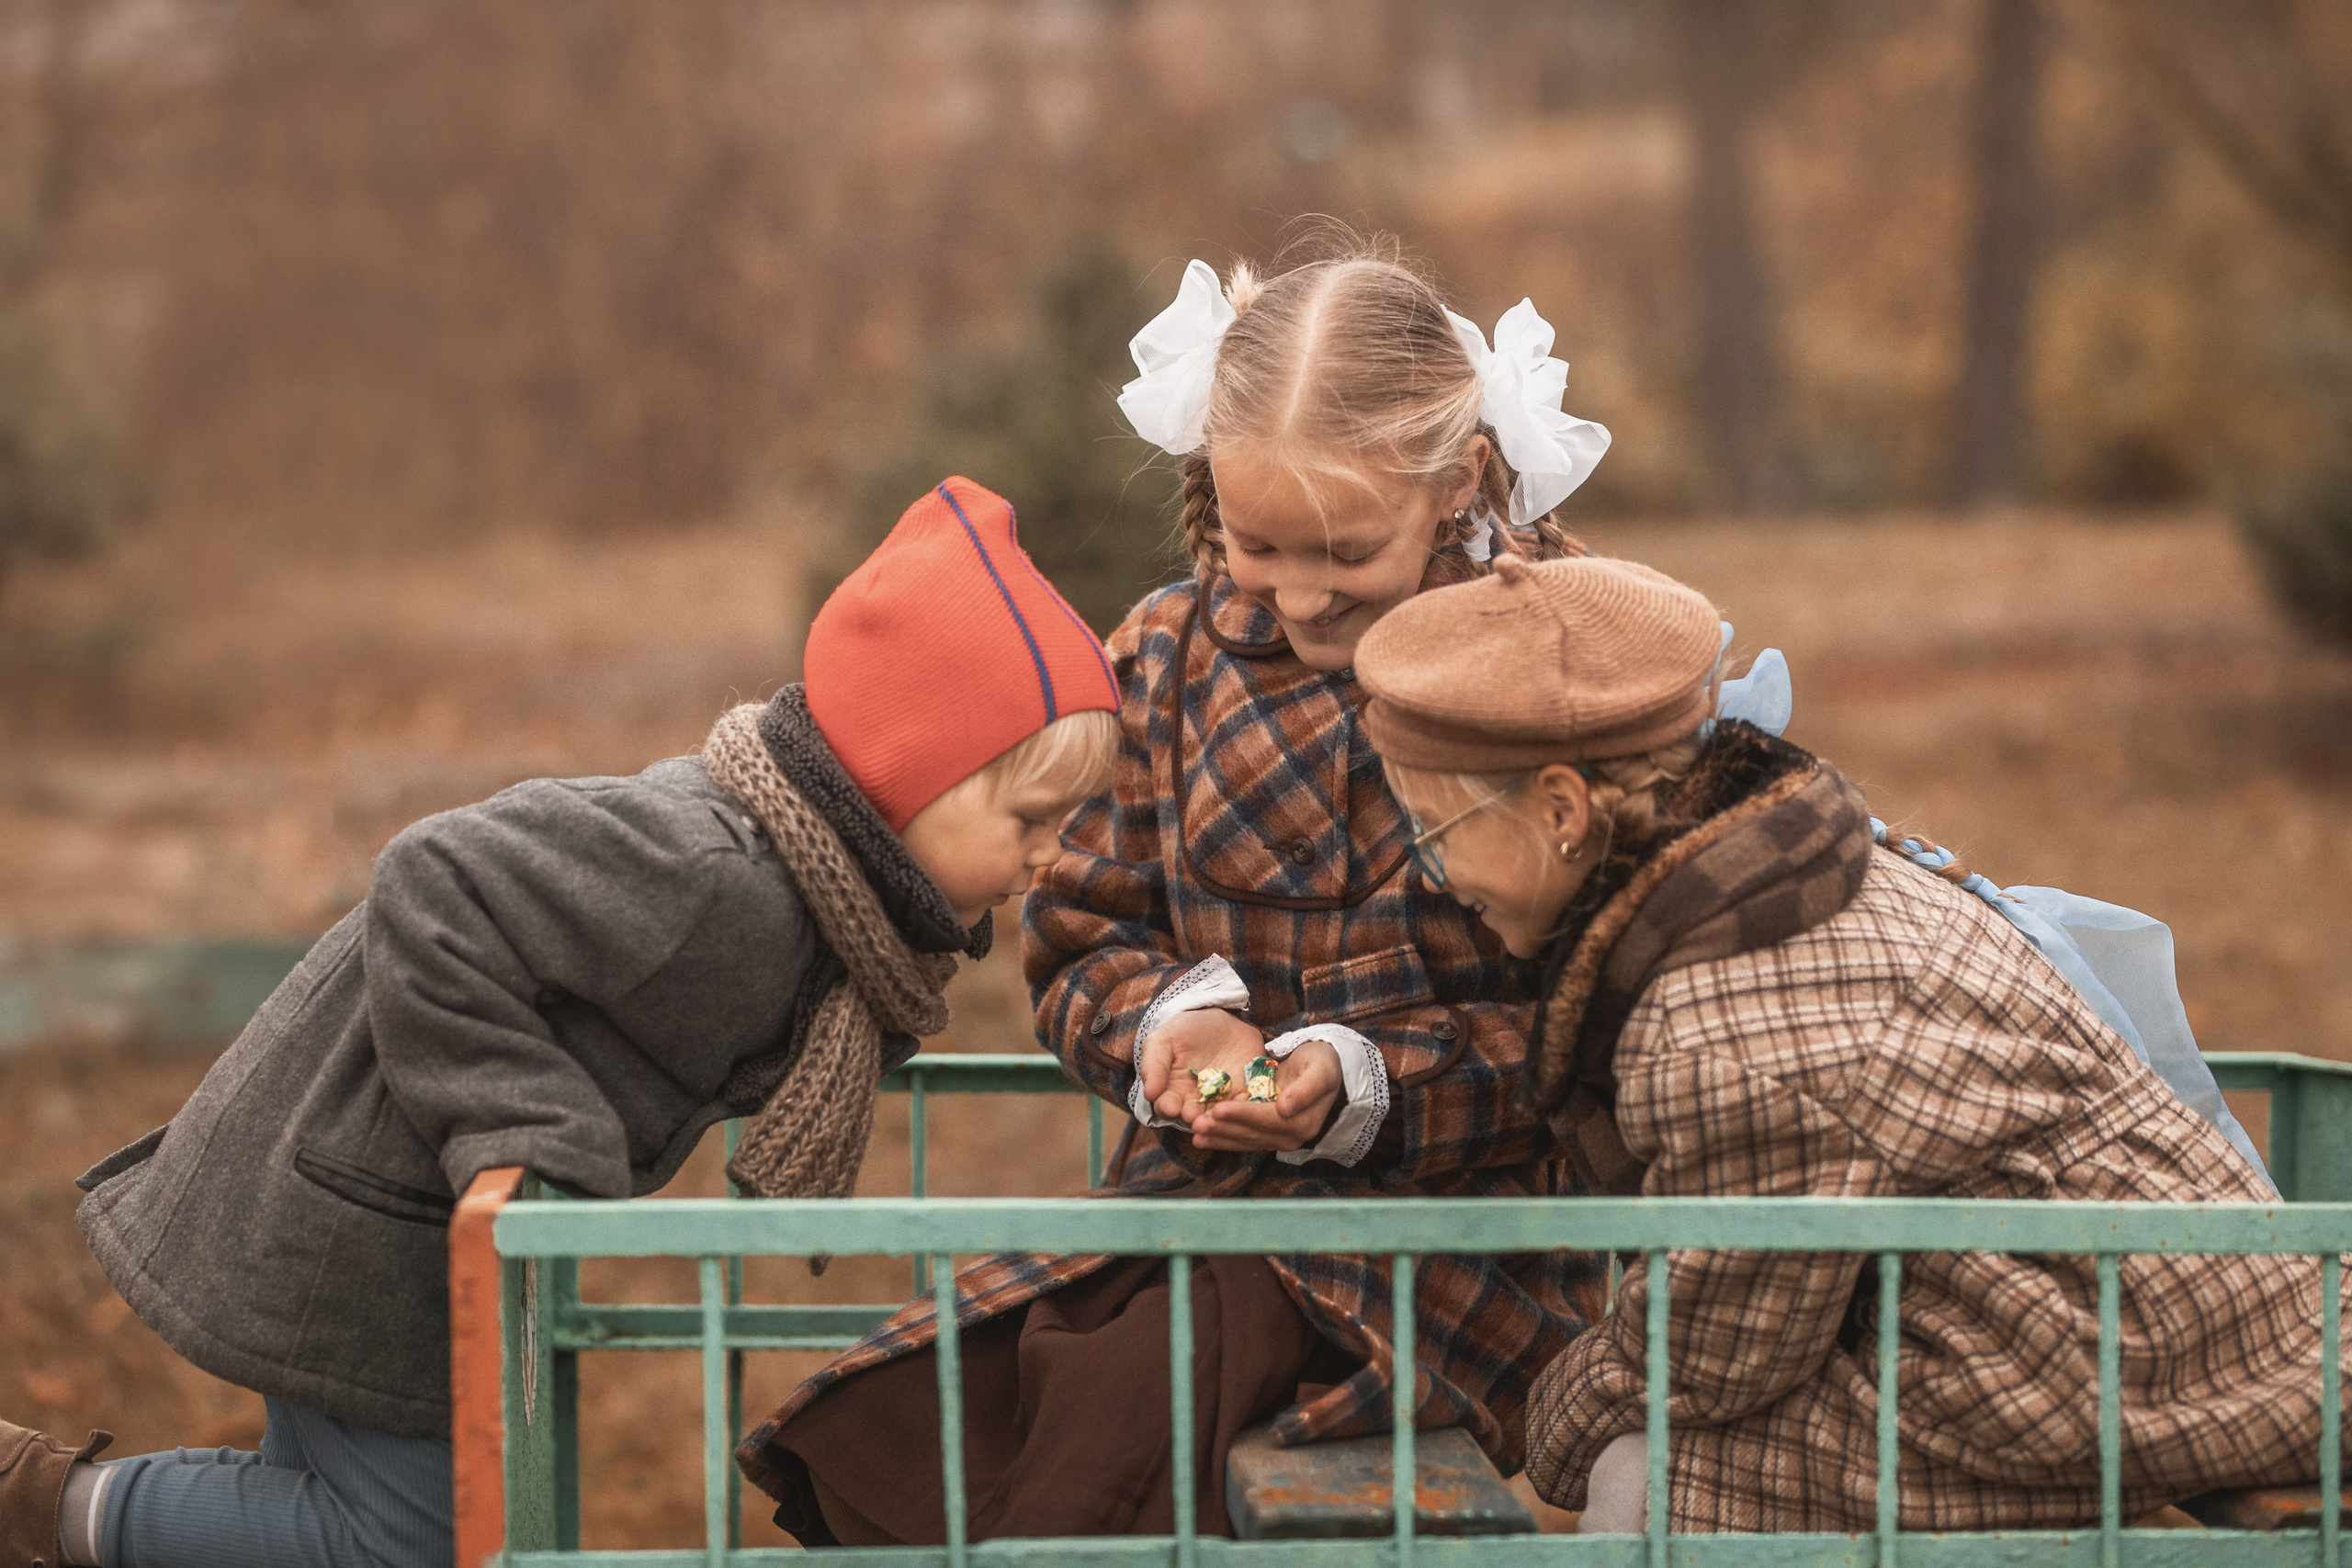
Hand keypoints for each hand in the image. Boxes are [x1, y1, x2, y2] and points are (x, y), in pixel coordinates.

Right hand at [1139, 1008, 1265, 1125]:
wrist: (1221, 1022)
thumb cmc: (1186, 1031)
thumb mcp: (1164, 1040)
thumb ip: (1154, 1064)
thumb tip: (1149, 1093)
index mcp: (1172, 1093)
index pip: (1166, 1106)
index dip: (1168, 1108)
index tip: (1171, 1107)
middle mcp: (1196, 1103)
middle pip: (1193, 1117)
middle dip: (1194, 1119)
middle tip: (1195, 1117)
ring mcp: (1221, 1101)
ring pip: (1219, 1118)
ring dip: (1218, 1121)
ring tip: (1217, 1116)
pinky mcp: (1245, 1095)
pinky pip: (1245, 1106)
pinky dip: (1244, 1108)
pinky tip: (1242, 1107)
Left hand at [1191, 1039, 1341, 1153]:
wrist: (1324, 1068)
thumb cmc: (1322, 1064)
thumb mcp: (1321, 1070)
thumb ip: (1306, 1089)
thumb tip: (1286, 1108)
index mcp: (1303, 1123)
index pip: (1268, 1120)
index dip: (1243, 1116)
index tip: (1219, 1109)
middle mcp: (1290, 1136)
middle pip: (1252, 1134)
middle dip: (1224, 1129)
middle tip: (1197, 1123)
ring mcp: (1277, 1138)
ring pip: (1244, 1139)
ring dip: (1219, 1137)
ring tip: (1194, 1132)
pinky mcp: (1266, 1134)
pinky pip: (1242, 1138)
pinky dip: (1222, 1138)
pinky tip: (1202, 1138)